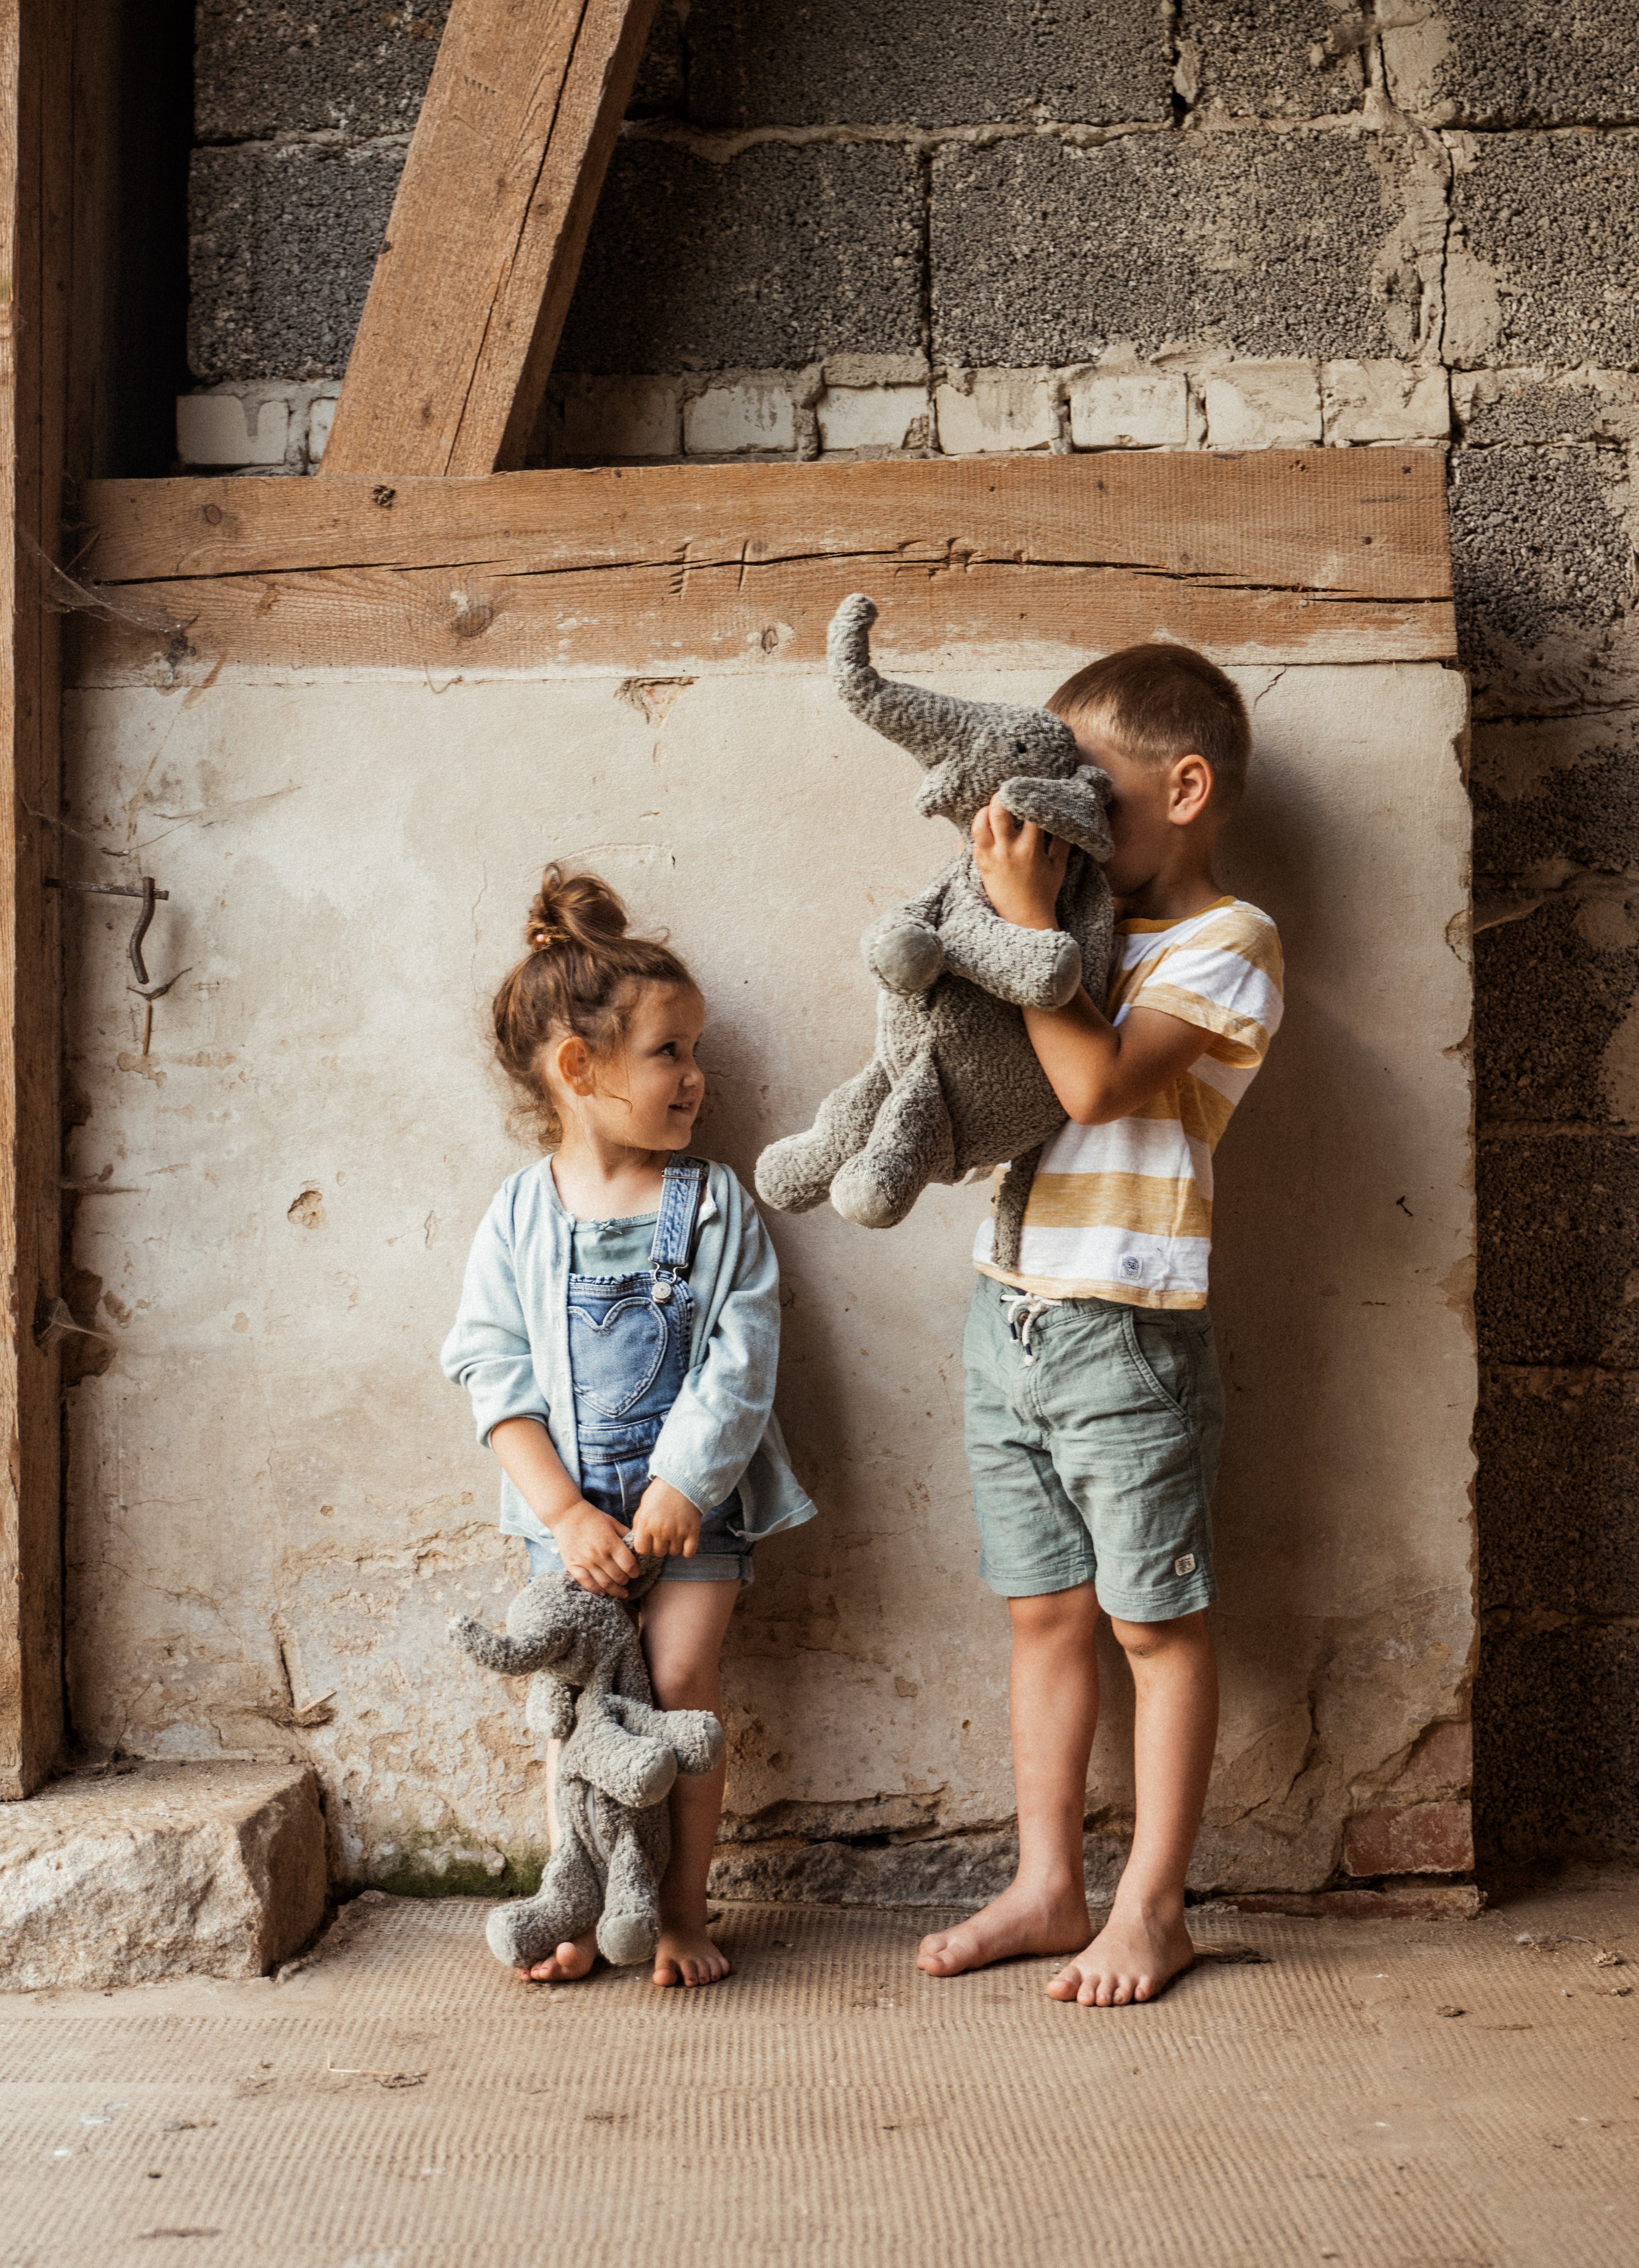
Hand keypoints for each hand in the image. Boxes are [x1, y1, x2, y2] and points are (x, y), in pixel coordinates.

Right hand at [553, 1502, 640, 1598]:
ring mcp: (585, 1562)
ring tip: (621, 1592)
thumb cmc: (592, 1518)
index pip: (628, 1565)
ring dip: (615, 1590)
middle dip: (626, 1581)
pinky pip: (586, 1583)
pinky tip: (603, 1592)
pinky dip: (596, 1590)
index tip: (636, 1572)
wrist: (566, 1515)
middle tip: (628, 1580)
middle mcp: (598, 1554)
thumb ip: (626, 1535)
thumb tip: (639, 1546)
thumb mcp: (613, 1522)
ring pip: (604, 1583)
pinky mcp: (572, 1566)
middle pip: (618, 1576)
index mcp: (610, 1543)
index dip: (635, 1571)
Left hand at [629, 1476, 701, 1560]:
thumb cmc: (661, 1492)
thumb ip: (639, 1522)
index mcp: (646, 1524)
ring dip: (674, 1545)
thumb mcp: (645, 1505)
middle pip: (659, 1552)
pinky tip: (686, 1540)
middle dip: (660, 1545)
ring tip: (676, 1533)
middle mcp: (661, 1531)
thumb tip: (636, 1538)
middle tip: (664, 1534)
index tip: (649, 1540)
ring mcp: (678, 1533)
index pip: (642, 1549)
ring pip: (674, 1552)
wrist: (684, 1481)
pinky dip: (687, 1549)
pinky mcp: (693, 1532)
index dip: (645, 1546)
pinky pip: (689, 1552)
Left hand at [971, 794, 1069, 930]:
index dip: (1030, 797)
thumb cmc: (1044, 893)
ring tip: (994, 809)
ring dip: (985, 811)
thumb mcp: (1058, 866)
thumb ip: (1061, 842)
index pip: (1029, 812)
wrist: (1024, 918)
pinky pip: (971, 840)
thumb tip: (1063, 820)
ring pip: (979, 823)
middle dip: (1002, 796)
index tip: (1032, 791)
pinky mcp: (980, 864)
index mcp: (1029, 848)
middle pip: (997, 811)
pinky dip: (977, 830)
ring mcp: (990, 856)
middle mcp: (1007, 849)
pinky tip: (986, 827)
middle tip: (1007, 793)